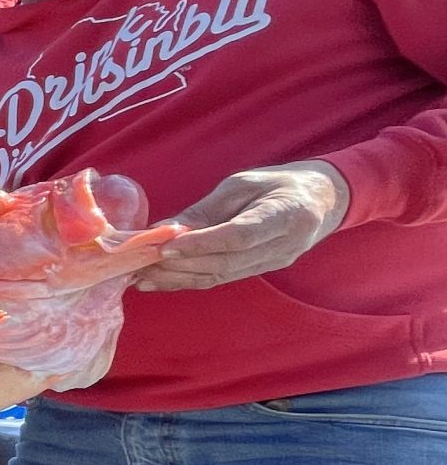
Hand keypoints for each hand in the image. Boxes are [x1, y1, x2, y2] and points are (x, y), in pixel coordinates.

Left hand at [139, 160, 350, 291]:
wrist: (323, 200)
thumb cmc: (281, 183)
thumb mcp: (243, 184)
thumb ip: (206, 209)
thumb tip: (163, 230)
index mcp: (286, 215)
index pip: (239, 236)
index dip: (201, 244)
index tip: (165, 247)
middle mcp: (284, 246)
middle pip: (226, 263)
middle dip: (179, 266)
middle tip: (141, 264)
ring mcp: (275, 263)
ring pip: (221, 276)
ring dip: (178, 279)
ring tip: (142, 276)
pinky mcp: (262, 271)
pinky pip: (222, 279)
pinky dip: (188, 281)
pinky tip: (159, 281)